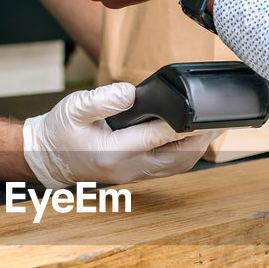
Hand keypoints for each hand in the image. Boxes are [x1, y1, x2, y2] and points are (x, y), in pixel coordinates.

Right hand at [22, 83, 216, 187]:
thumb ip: (102, 100)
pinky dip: (188, 152)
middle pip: (178, 156)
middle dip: (201, 137)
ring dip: (199, 147)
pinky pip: (171, 167)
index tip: (204, 111)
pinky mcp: (138, 174)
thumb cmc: (60, 131)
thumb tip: (131, 93)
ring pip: (179, 165)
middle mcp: (129, 168)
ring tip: (215, 125)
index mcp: (114, 153)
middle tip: (221, 117)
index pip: (159, 136)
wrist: (47, 157)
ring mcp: (135, 175)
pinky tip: (196, 137)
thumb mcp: (74, 108)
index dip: (185, 123)